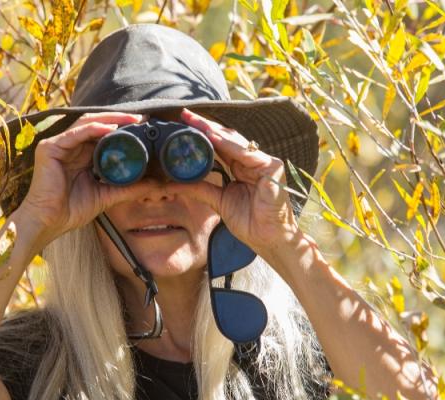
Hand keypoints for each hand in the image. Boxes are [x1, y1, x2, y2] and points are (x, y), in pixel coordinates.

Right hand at [17, 112, 152, 246]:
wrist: (49, 223)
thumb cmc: (71, 211)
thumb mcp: (107, 195)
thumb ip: (129, 188)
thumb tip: (155, 184)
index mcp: (81, 156)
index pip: (103, 135)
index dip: (123, 129)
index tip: (144, 128)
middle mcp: (70, 147)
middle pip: (97, 125)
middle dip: (120, 120)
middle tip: (142, 119)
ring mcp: (59, 145)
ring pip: (87, 123)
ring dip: (110, 120)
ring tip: (131, 120)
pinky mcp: (50, 148)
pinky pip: (75, 133)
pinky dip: (94, 129)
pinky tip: (111, 129)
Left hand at [175, 108, 301, 255]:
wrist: (268, 239)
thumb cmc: (249, 222)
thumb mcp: (218, 201)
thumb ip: (200, 188)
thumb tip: (172, 184)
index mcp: (241, 168)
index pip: (220, 146)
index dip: (202, 134)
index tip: (183, 124)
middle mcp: (252, 161)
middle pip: (227, 138)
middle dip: (206, 126)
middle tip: (185, 114)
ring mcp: (264, 162)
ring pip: (235, 141)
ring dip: (214, 131)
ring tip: (195, 122)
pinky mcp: (272, 167)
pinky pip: (247, 153)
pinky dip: (230, 145)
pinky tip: (213, 137)